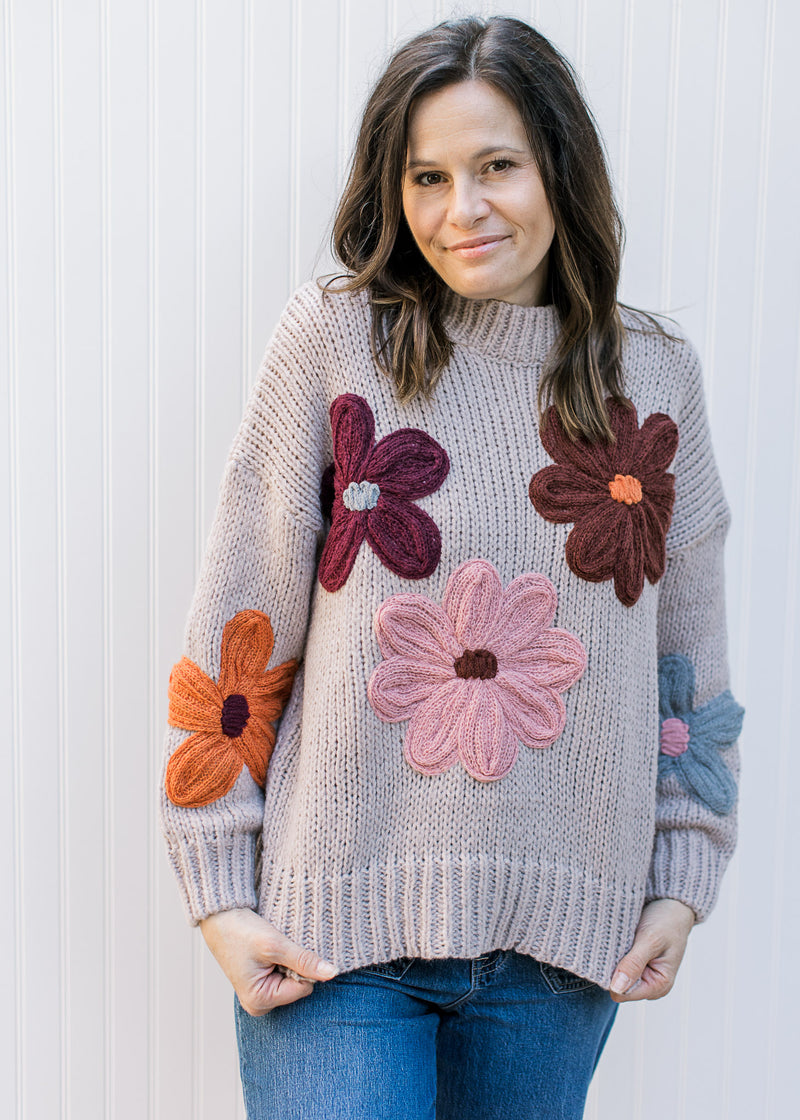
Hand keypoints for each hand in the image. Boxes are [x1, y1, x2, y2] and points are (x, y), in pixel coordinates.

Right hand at [199, 907, 337, 1016]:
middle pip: (299, 986)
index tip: (285, 950)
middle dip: (295, 965)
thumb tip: (331, 973)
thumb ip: (304, 961)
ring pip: (293, 979)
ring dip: (288, 961)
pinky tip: (270, 951)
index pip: (305, 988)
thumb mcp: (275, 945)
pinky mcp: (261, 983)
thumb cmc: (240, 931)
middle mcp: (259, 1004)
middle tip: (278, 948)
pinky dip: (282, 961)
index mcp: (261, 1001)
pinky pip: (284, 975)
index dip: (302, 966)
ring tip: (271, 948)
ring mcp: (259, 994)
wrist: (220, 917)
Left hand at [609, 898, 695, 1001]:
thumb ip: (634, 964)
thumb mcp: (651, 940)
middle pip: (616, 985)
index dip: (613, 976)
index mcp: (658, 986)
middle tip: (620, 944)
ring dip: (614, 958)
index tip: (615, 955)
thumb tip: (617, 988)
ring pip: (614, 974)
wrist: (673, 906)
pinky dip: (615, 952)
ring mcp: (641, 974)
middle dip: (613, 966)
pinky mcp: (634, 963)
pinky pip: (616, 963)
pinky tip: (621, 940)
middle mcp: (649, 984)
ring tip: (622, 940)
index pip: (622, 994)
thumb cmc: (668, 922)